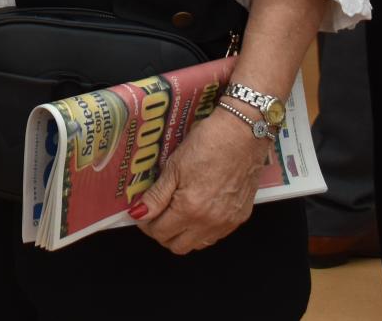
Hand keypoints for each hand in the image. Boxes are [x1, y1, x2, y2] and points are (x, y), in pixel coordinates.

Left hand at [131, 103, 266, 253]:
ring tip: (175, 213)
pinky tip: (197, 211)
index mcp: (190, 209)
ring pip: (197, 245)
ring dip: (182, 235)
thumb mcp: (174, 167)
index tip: (142, 212)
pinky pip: (215, 236)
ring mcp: (227, 223)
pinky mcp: (240, 218)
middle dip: (162, 233)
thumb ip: (156, 196)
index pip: (159, 232)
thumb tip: (138, 214)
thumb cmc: (207, 144)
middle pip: (177, 246)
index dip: (145, 224)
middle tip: (156, 214)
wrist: (243, 134)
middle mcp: (210, 223)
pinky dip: (201, 231)